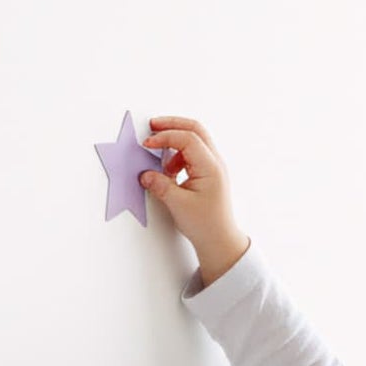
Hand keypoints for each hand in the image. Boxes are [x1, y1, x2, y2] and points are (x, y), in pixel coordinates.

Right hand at [139, 116, 244, 253]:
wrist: (219, 240)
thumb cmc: (206, 224)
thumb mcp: (178, 204)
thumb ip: (160, 185)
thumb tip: (145, 174)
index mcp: (210, 167)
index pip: (187, 138)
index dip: (165, 137)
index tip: (148, 144)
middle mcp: (214, 162)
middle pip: (195, 129)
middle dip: (172, 125)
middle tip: (153, 125)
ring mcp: (213, 166)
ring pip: (194, 139)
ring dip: (174, 141)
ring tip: (158, 153)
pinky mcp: (207, 173)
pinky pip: (192, 154)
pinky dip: (178, 155)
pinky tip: (168, 169)